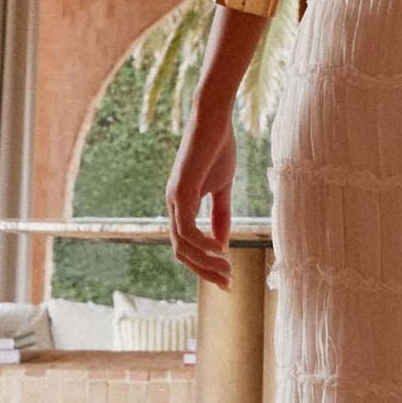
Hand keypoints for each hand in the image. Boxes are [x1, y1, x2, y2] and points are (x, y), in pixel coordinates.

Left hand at [166, 105, 235, 289]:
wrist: (214, 119)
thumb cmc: (218, 149)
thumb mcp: (222, 188)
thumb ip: (221, 215)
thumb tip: (222, 244)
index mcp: (182, 206)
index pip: (187, 246)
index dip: (204, 266)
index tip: (226, 278)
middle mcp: (173, 205)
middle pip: (181, 252)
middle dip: (204, 271)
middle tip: (227, 283)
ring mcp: (175, 199)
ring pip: (182, 245)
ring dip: (204, 262)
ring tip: (226, 269)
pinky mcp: (181, 191)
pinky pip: (187, 228)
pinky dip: (202, 243)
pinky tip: (219, 248)